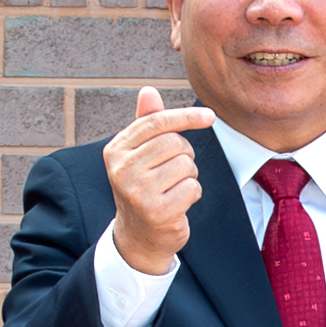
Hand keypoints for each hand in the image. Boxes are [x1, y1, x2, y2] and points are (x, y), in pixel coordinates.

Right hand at [104, 85, 215, 276]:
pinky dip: (192, 193)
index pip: (155, 122)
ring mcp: (138, 192)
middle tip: (175, 171)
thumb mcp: (139, 154)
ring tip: (174, 188)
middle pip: (174, 143)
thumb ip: (145, 123)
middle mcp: (122, 170)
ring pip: (186, 164)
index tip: (210, 116)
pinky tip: (178, 204)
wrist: (139, 236)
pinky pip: (193, 187)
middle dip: (184, 154)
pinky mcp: (157, 212)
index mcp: (115, 150)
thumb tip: (148, 90)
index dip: (185, 116)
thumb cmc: (143, 187)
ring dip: (189, 175)